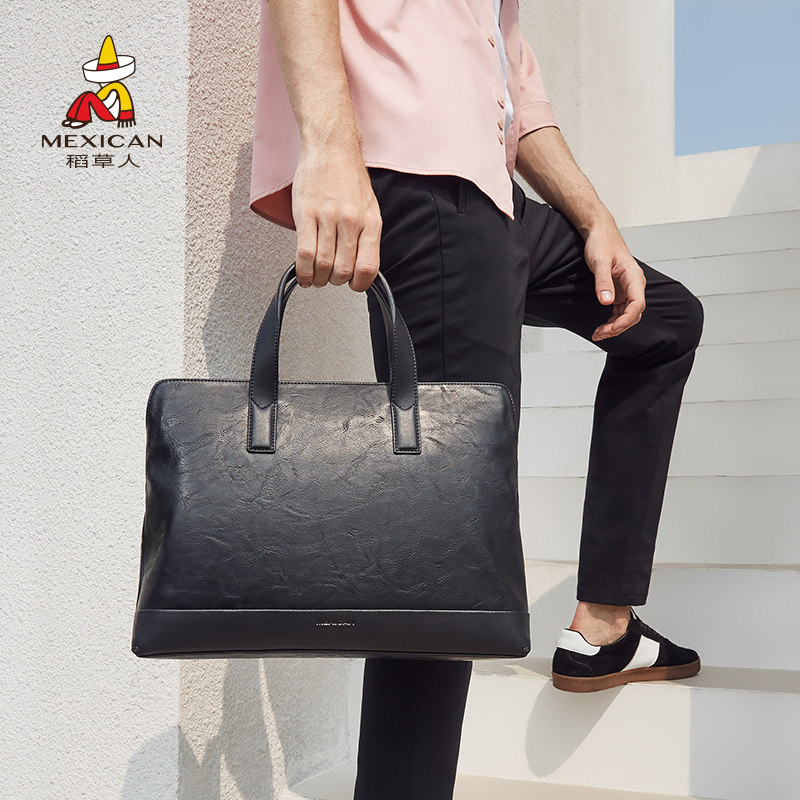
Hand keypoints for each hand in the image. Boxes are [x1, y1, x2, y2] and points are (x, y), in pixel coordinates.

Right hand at [291, 139, 381, 291]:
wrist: (331, 148)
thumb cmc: (349, 178)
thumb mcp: (369, 208)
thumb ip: (366, 236)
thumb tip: (360, 266)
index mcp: (370, 222)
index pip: (368, 267)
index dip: (359, 284)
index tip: (352, 285)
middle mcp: (351, 221)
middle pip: (343, 270)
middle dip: (335, 281)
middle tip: (330, 278)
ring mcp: (328, 218)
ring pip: (323, 265)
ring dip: (318, 278)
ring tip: (316, 277)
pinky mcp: (306, 214)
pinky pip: (304, 252)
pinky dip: (303, 271)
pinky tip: (303, 275)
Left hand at [583, 223, 645, 340]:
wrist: (599, 232)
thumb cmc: (601, 243)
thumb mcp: (599, 262)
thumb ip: (603, 282)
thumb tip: (606, 302)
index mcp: (634, 277)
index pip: (637, 304)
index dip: (626, 320)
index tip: (612, 329)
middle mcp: (634, 284)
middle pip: (633, 313)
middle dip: (618, 327)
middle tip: (599, 334)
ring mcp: (627, 288)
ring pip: (627, 313)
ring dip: (614, 326)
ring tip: (598, 333)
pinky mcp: (620, 290)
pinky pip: (620, 309)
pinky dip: (612, 319)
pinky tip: (602, 325)